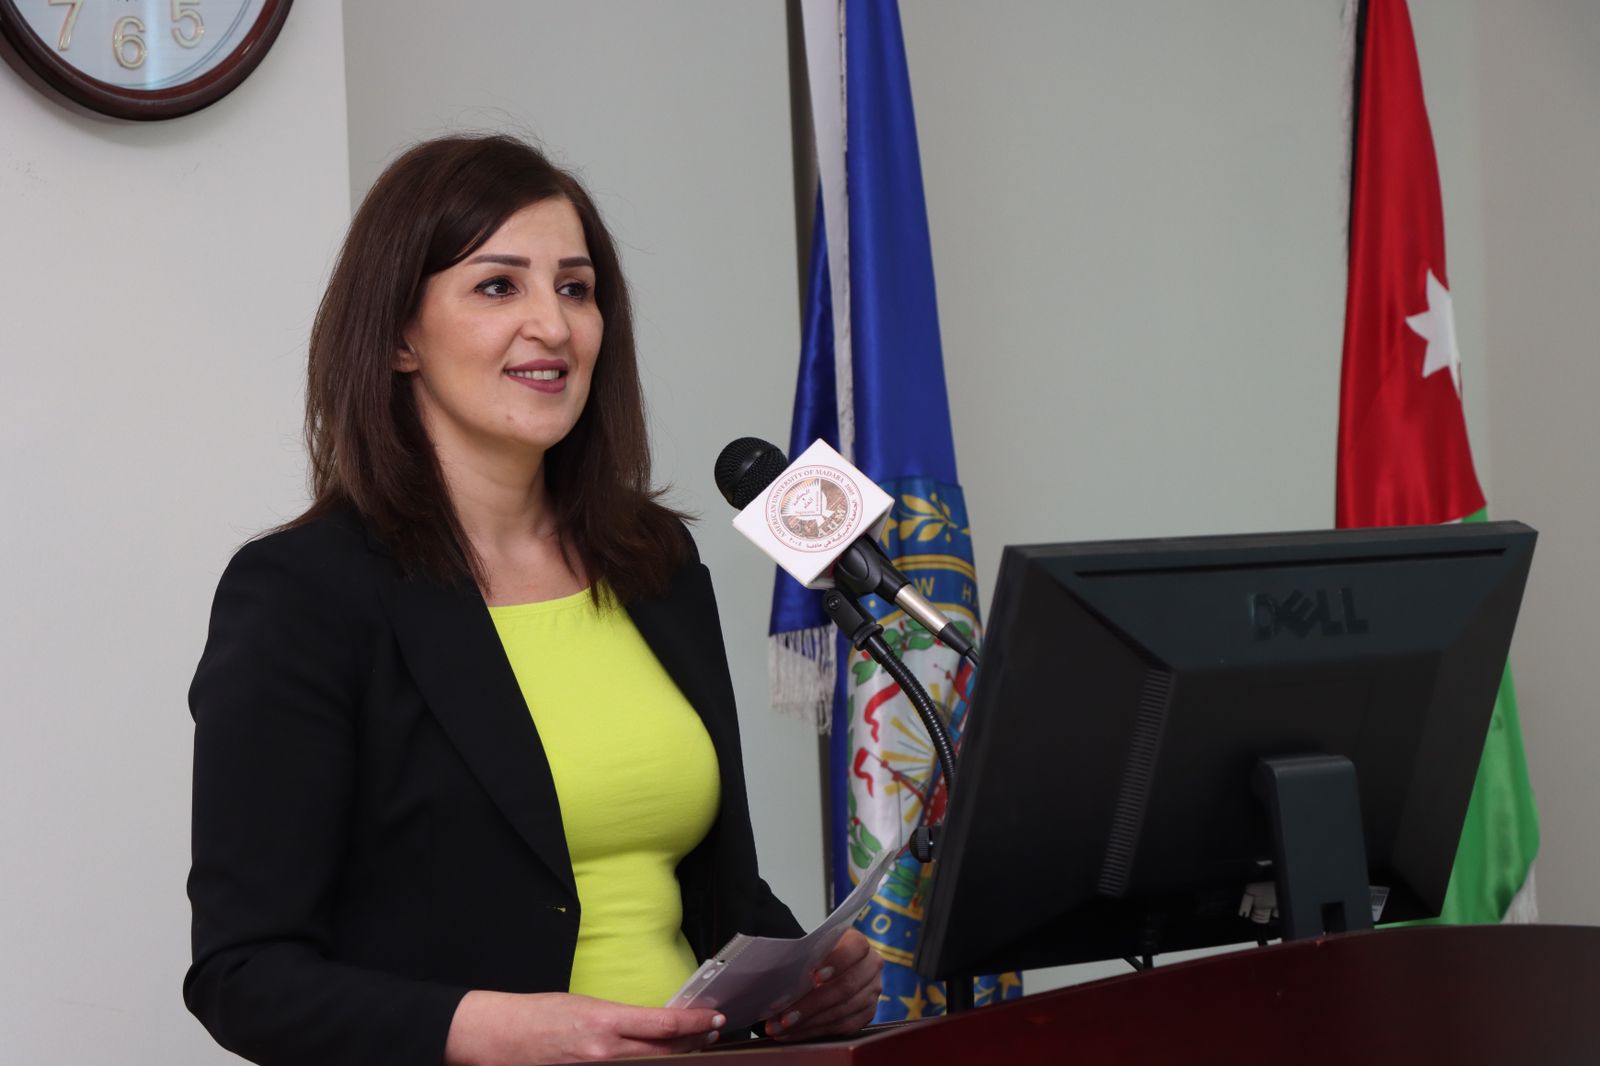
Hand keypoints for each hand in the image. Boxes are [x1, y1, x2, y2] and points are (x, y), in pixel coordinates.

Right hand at [444, 989, 725, 1064]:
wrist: (497, 1037)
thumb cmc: (536, 1015)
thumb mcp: (582, 1004)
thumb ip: (618, 1018)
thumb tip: (650, 1024)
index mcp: (603, 1021)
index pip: (663, 1025)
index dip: (694, 1023)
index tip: (713, 1017)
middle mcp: (603, 1052)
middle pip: (665, 1053)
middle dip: (693, 1044)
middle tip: (710, 1034)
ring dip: (673, 1058)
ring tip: (690, 1047)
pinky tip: (656, 1061)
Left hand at [763, 928, 883, 1040]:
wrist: (827, 965)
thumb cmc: (814, 955)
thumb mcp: (811, 947)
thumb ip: (803, 957)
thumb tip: (778, 981)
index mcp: (858, 942)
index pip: (856, 948)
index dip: (836, 962)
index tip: (812, 976)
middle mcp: (871, 966)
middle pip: (845, 987)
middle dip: (810, 1005)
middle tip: (783, 1017)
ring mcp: (872, 992)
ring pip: (843, 1012)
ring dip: (808, 1023)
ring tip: (782, 1028)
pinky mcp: (868, 1013)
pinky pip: (843, 1028)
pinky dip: (816, 1032)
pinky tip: (795, 1033)